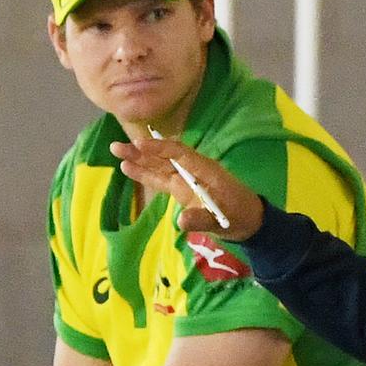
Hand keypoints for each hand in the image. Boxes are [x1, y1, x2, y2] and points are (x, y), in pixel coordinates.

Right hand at [111, 137, 263, 240]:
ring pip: (159, 166)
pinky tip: (127, 168)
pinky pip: (160, 179)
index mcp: (206, 170)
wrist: (248, 221)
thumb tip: (181, 220)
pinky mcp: (181, 189)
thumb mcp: (222, 220)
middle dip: (142, 151)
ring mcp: (186, 179)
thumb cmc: (238, 216)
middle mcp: (193, 171)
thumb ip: (202, 219)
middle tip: (117, 146)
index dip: (160, 149)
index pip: (180, 154)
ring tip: (116, 152)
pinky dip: (145, 173)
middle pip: (165, 157)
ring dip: (139, 159)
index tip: (140, 144)